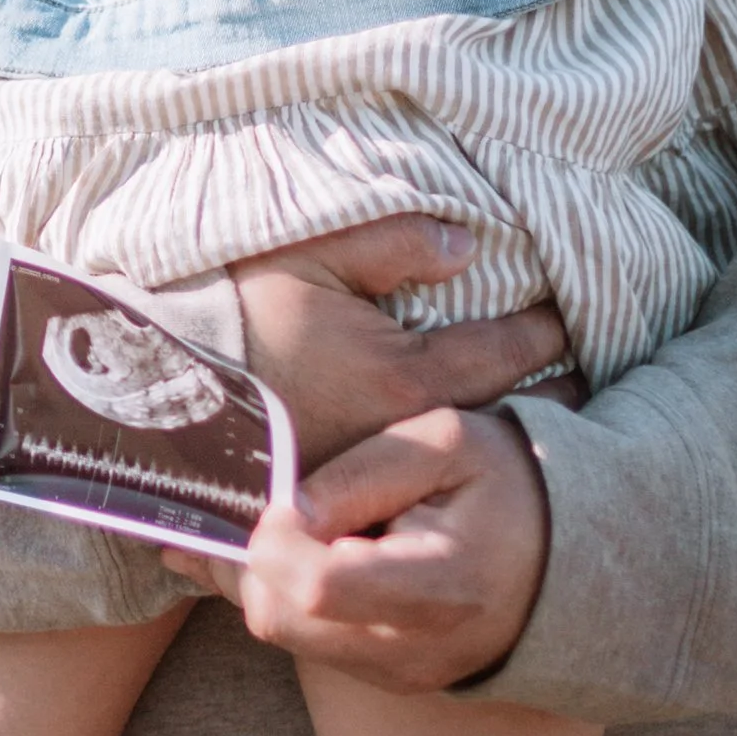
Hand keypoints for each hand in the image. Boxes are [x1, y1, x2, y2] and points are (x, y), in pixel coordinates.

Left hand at [195, 407, 550, 692]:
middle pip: (278, 617)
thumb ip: (361, 472)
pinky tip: (318, 554)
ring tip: (303, 526)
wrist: (571, 555)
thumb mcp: (445, 442)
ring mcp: (402, 674)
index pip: (316, 585)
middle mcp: (417, 649)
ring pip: (281, 631)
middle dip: (255, 556)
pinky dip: (292, 597)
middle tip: (279, 506)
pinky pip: (307, 640)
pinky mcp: (390, 678)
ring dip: (269, 576)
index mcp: (441, 586)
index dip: (275, 536)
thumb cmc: (506, 482)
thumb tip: (284, 510)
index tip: (287, 495)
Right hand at [232, 216, 574, 466]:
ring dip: (498, 437)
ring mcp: (366, 477)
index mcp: (405, 377)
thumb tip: (465, 245)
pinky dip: (440, 473)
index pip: (505, 352)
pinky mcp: (330, 496)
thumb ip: (392, 239)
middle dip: (546, 400)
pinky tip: (453, 466)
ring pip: (457, 460)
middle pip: (499, 421)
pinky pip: (407, 486)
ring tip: (536, 423)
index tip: (572, 317)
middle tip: (585, 388)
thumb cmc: (230, 311)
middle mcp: (398, 439)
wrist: (151, 385)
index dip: (547, 331)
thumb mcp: (307, 251)